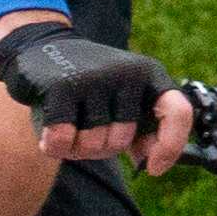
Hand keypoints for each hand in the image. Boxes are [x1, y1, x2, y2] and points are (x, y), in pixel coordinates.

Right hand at [0, 16, 190, 172]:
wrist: (38, 46)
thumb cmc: (86, 83)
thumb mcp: (122, 99)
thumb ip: (142, 128)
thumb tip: (152, 163)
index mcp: (149, 73)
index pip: (178, 112)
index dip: (170, 146)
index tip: (153, 168)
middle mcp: (127, 73)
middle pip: (119, 140)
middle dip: (98, 147)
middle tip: (83, 126)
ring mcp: (94, 79)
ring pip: (91, 144)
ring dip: (74, 147)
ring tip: (66, 124)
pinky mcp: (61, 87)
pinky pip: (63, 139)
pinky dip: (53, 145)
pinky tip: (47, 133)